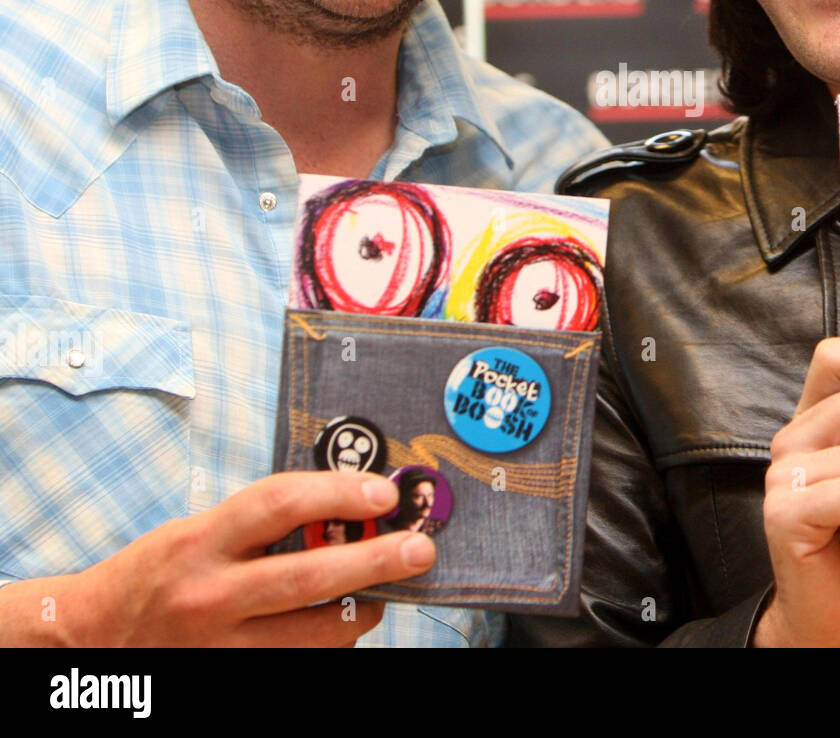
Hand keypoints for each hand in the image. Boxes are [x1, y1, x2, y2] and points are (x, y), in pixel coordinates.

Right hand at [3, 471, 434, 645]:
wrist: (89, 638)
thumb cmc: (158, 571)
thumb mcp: (200, 529)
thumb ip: (264, 520)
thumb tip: (345, 505)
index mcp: (201, 540)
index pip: (279, 505)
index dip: (337, 494)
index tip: (385, 493)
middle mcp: (209, 594)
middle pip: (306, 576)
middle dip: (372, 561)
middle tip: (418, 550)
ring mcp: (218, 646)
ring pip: (309, 634)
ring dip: (359, 612)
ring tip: (386, 594)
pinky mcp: (228, 678)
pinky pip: (295, 663)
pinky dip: (327, 644)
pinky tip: (343, 625)